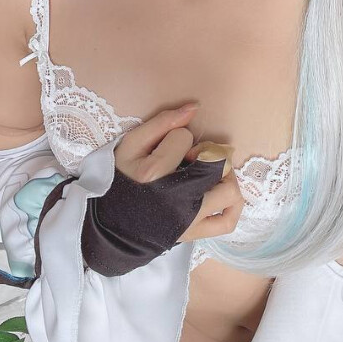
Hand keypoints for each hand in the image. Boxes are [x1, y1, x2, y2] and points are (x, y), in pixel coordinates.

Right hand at [114, 104, 244, 243]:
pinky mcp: (193, 233)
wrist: (109, 226)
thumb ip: (161, 122)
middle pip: (215, 162)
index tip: (164, 148)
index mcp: (154, 173)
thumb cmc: (119, 181)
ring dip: (224, 176)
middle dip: (206, 152)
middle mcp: (177, 198)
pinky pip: (228, 220)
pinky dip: (232, 204)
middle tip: (191, 157)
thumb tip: (194, 108)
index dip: (176, 137)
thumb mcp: (130, 145)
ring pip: (229, 191)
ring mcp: (188, 219)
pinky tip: (220, 191)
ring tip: (208, 174)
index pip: (185, 137)